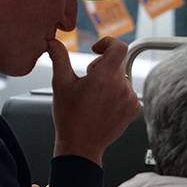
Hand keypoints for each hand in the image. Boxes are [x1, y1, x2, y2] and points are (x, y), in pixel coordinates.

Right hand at [49, 37, 140, 164]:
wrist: (81, 145)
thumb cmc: (69, 116)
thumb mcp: (60, 84)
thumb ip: (59, 58)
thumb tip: (52, 42)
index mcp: (104, 77)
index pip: (118, 47)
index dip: (107, 43)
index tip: (96, 50)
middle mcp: (121, 86)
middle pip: (117, 62)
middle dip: (102, 66)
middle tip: (87, 81)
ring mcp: (130, 98)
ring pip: (122, 77)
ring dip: (109, 80)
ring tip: (94, 96)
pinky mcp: (134, 109)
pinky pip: (128, 91)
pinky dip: (117, 93)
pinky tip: (103, 104)